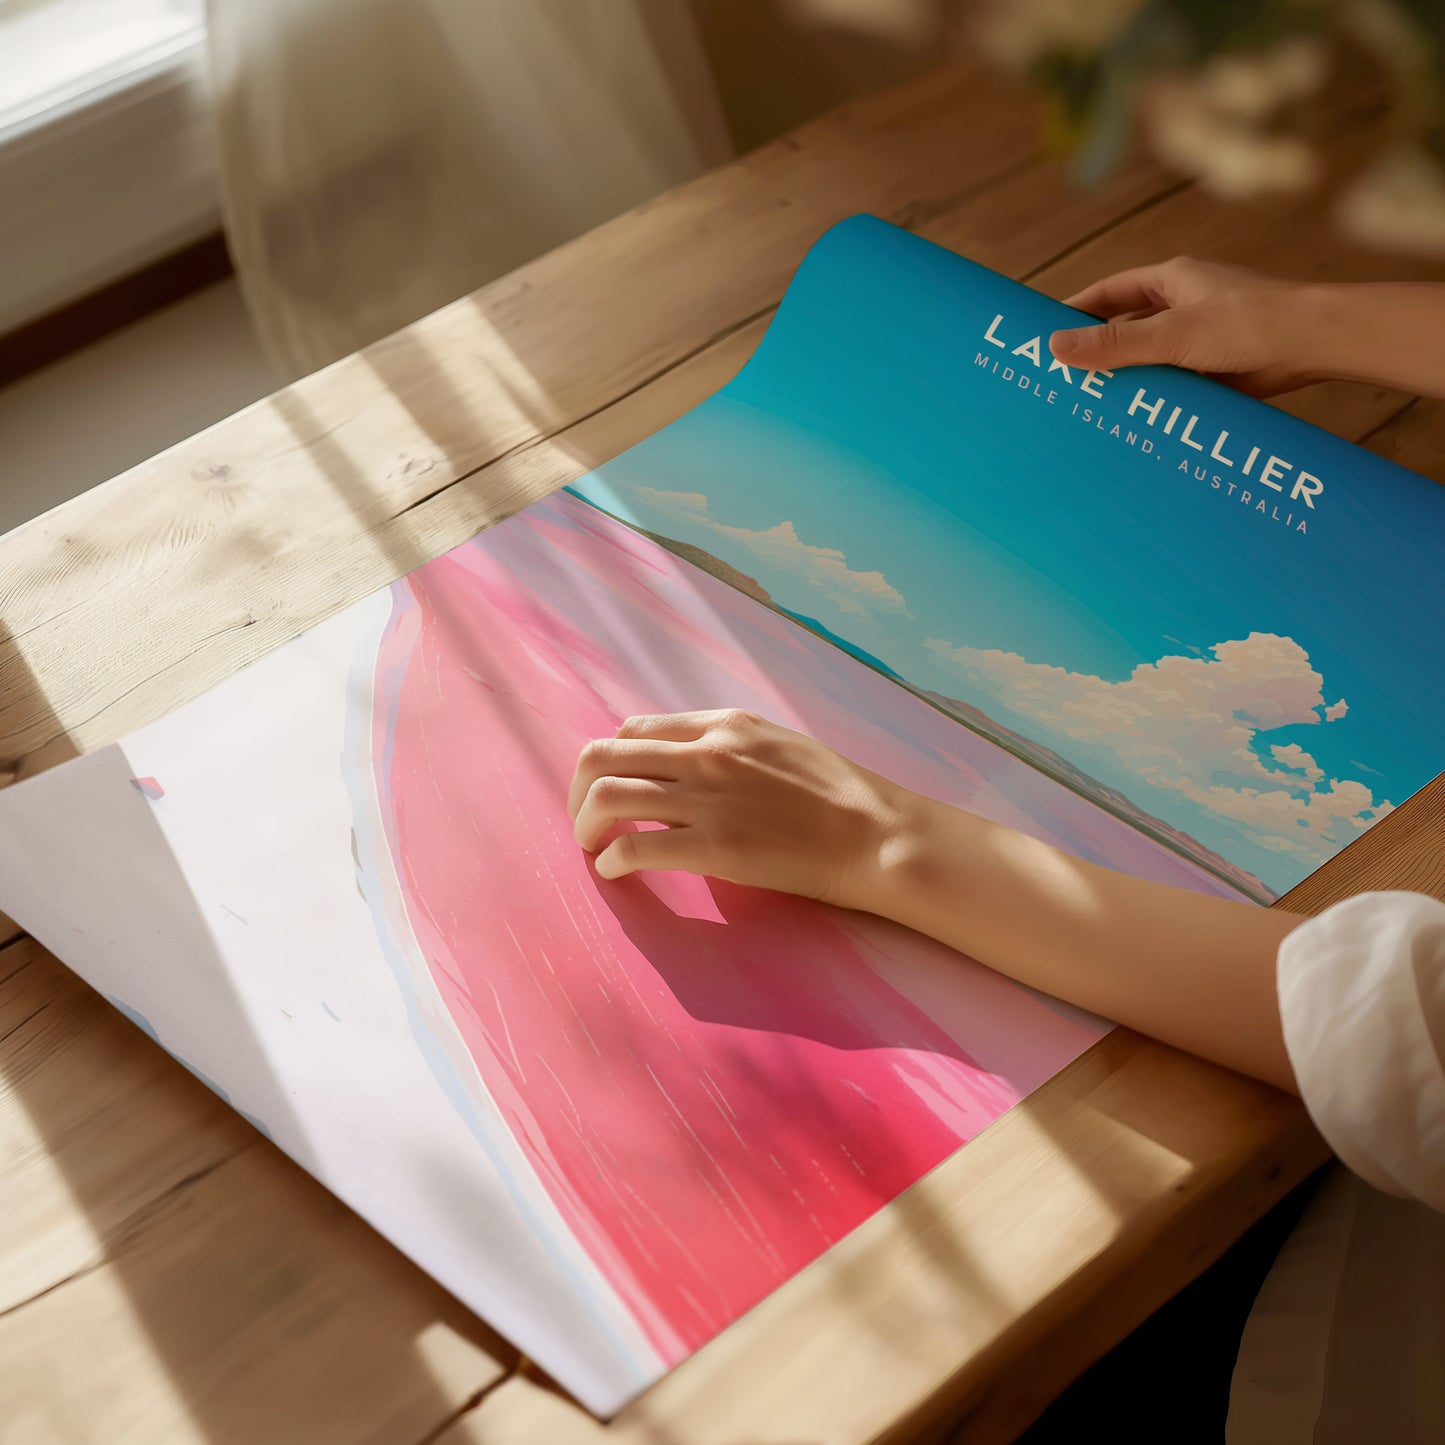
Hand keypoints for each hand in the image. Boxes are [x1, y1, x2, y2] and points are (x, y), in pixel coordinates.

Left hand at [568, 709, 915, 907]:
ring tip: (591, 847)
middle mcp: (705, 752)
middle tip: (584, 820)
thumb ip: (727, 748)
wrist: (875, 834)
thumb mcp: (776, 744)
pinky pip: (634, 846)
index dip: (612, 760)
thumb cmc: (837, 794)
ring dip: (584, 824)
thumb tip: (685, 767)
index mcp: (721, 724)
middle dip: (578, 790)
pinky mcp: (713, 846)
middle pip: (603, 755)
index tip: (611, 788)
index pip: (634, 729)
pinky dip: (611, 860)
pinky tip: (616, 872)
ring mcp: (707, 798)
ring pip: (607, 795)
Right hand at [1049, 256, 1319, 396]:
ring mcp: (1202, 338)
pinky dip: (1156, 399)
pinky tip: (1135, 420)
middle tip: (1061, 377)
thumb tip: (1055, 347)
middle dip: (1098, 351)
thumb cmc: (1250, 323)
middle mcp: (1186, 306)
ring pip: (1151, 359)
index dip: (1077, 310)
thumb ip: (1114, 344)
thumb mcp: (1171, 334)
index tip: (1045, 332)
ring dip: (1128, 379)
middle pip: (1128, 327)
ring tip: (1091, 405)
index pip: (1110, 292)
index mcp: (1173, 281)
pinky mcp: (1217, 369)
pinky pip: (1175, 384)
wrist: (1314, 345)